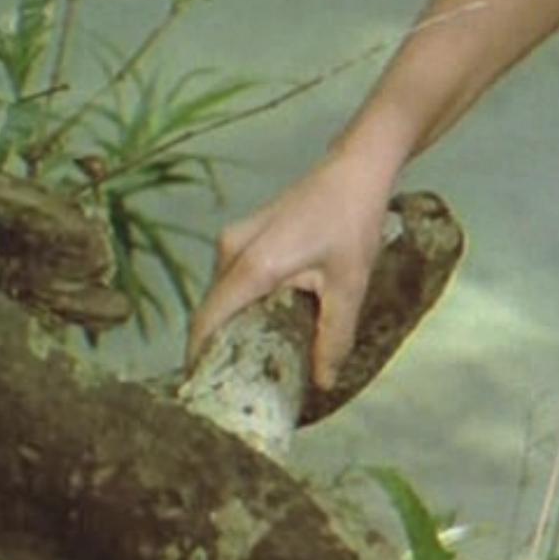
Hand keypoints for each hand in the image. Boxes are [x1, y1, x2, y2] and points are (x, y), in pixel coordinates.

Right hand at [186, 147, 399, 388]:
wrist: (357, 170)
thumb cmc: (353, 222)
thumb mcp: (349, 286)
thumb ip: (333, 337)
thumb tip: (323, 382)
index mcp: (252, 266)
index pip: (207, 322)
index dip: (201, 358)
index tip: (207, 389)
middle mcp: (231, 250)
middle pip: (211, 310)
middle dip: (220, 346)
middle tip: (240, 381)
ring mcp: (234, 238)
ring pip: (222, 294)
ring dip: (233, 323)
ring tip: (257, 357)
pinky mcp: (244, 234)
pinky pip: (232, 278)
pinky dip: (242, 302)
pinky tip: (268, 321)